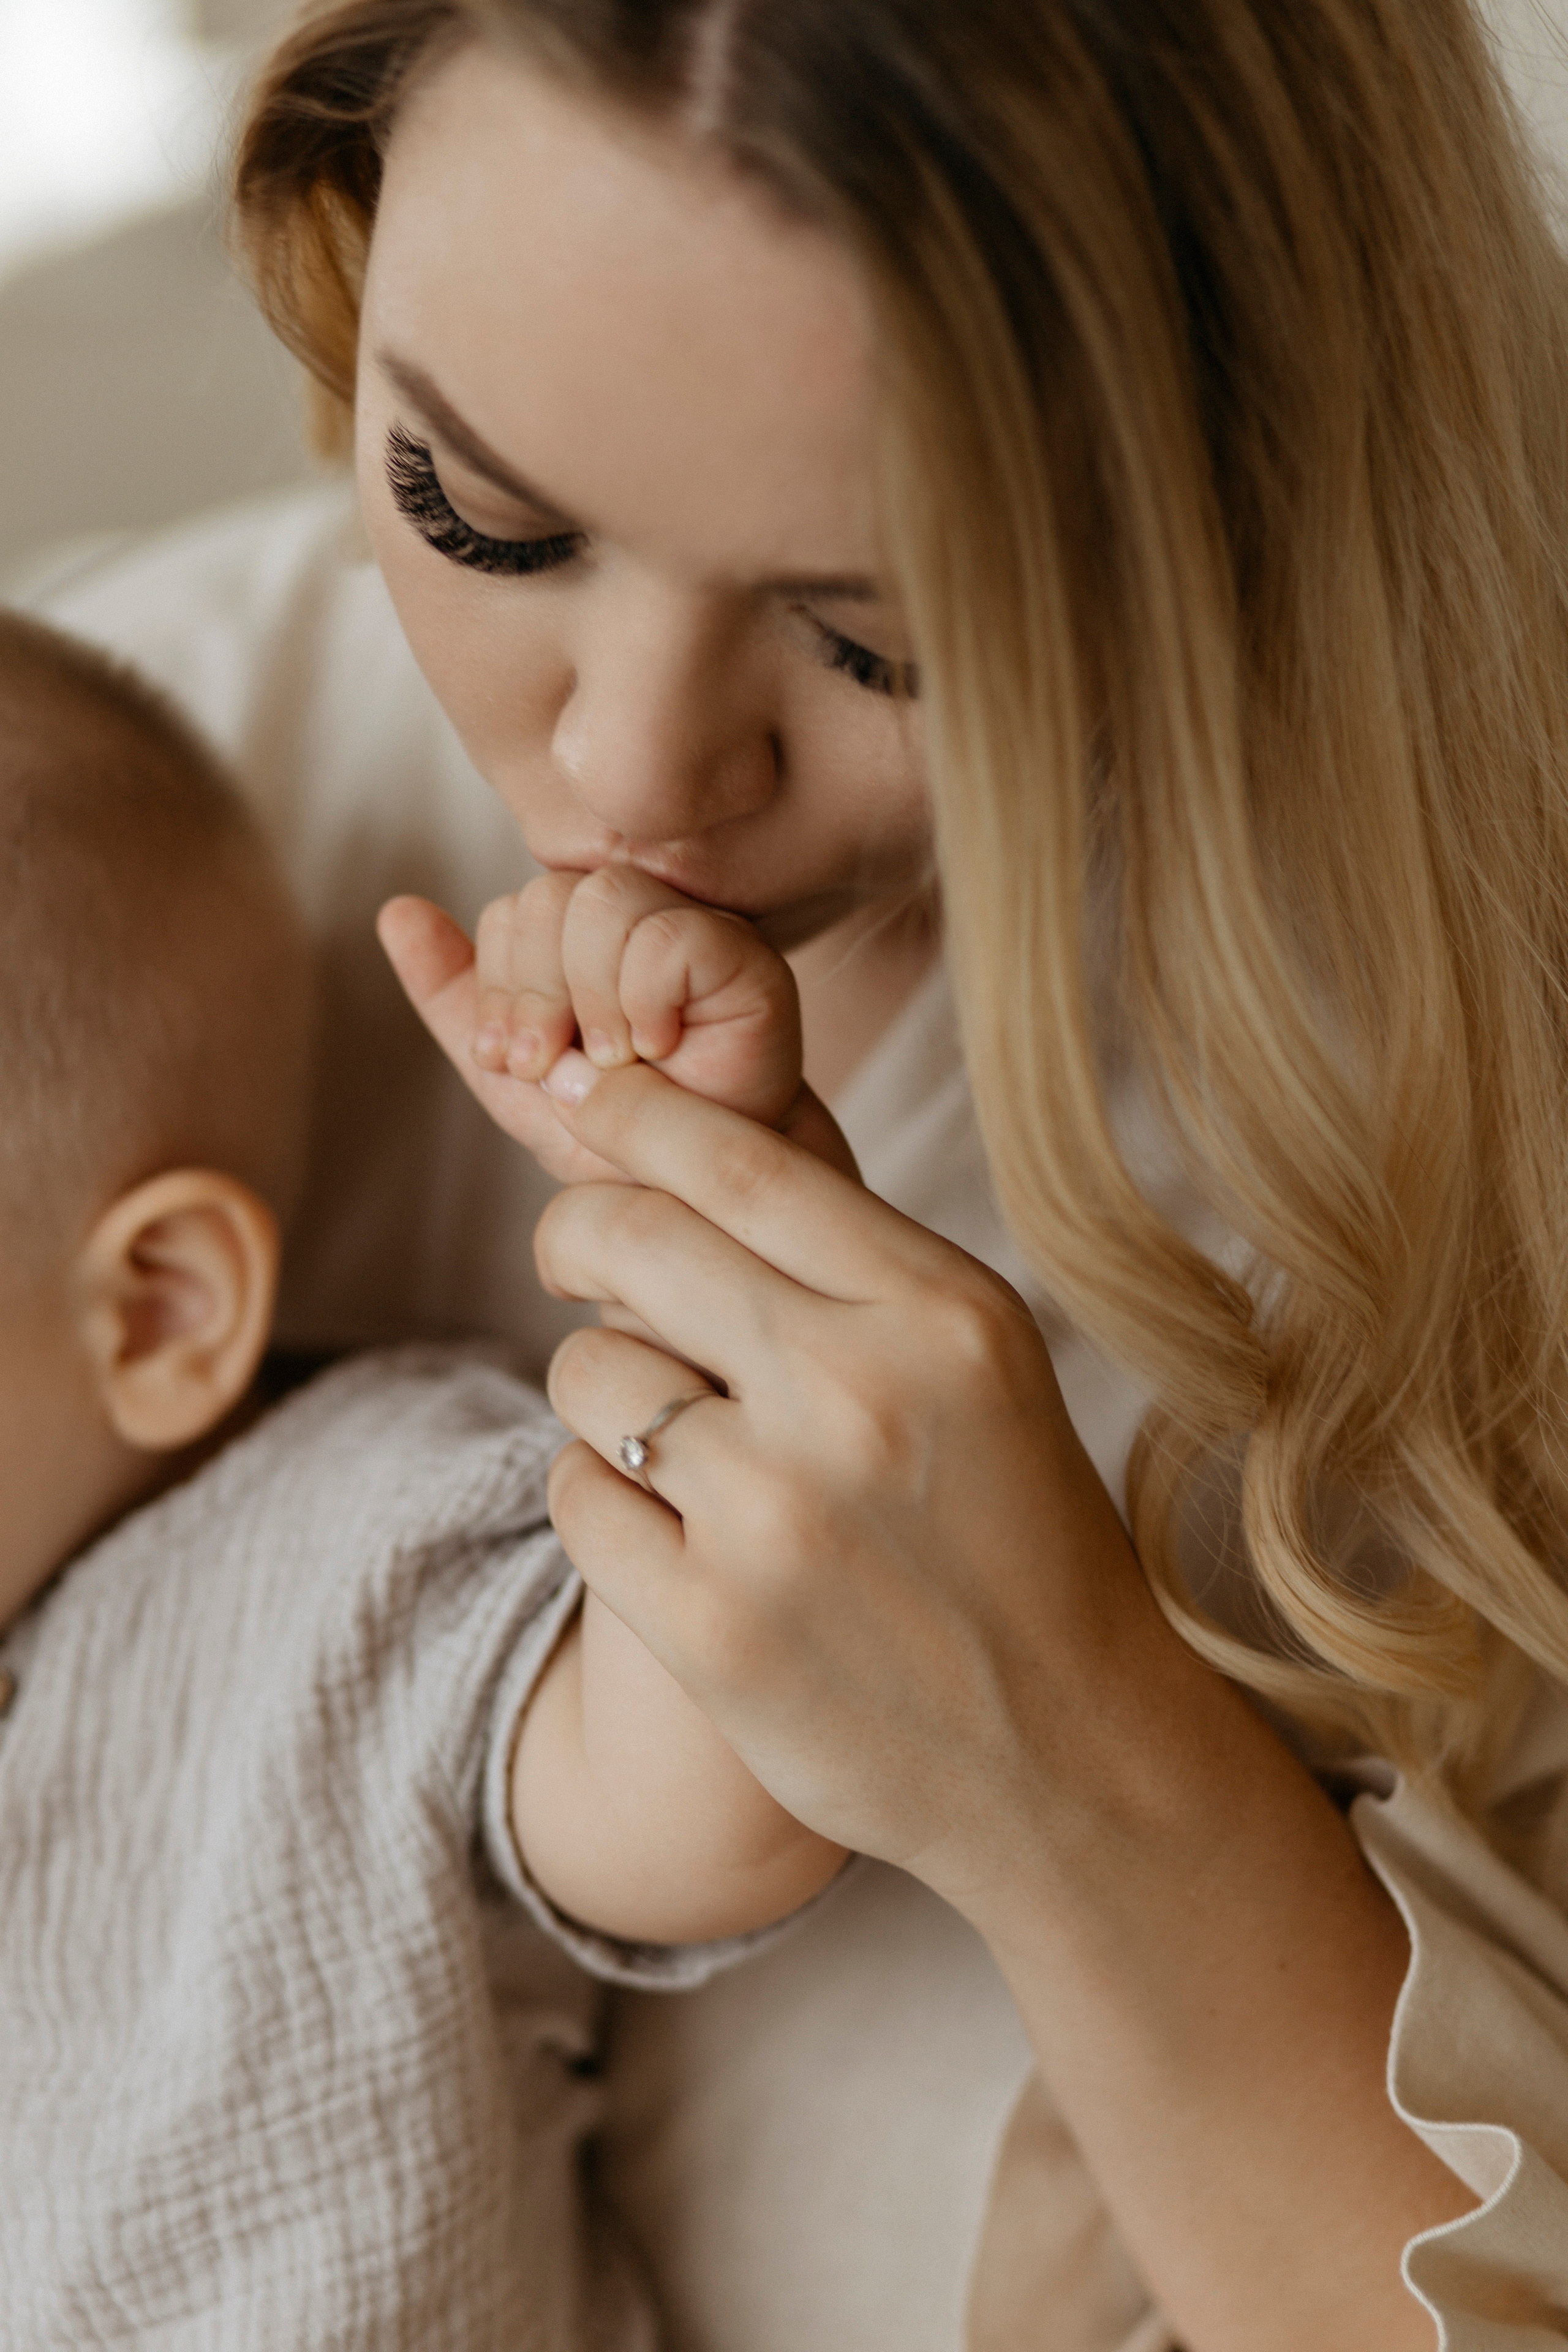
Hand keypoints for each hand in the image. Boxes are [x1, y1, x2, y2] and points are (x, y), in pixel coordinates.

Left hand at [378, 874, 858, 1188]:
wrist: (693, 1201)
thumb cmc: (619, 1141)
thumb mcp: (515, 1078)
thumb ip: (457, 998)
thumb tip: (396, 909)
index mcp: (583, 940)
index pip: (511, 913)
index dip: (499, 990)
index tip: (521, 1066)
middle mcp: (638, 919)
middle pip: (546, 895)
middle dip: (533, 996)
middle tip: (556, 1070)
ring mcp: (695, 928)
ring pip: (599, 899)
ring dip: (587, 999)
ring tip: (614, 1064)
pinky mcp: (743, 955)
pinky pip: (661, 934)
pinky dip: (642, 1000)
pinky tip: (661, 1048)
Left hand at [528, 1064, 1470, 2351]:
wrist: (1070, 1754)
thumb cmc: (1018, 1533)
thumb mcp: (982, 1360)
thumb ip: (854, 1251)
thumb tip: (703, 1126)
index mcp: (942, 1313)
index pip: (738, 1161)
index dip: (637, 1109)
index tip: (596, 1098)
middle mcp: (858, 1397)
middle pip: (628, 1236)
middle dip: (574, 1225)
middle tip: (574, 1249)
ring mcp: (776, 1517)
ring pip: (585, 1371)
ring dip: (600, 1388)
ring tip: (667, 1431)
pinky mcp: (710, 1627)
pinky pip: (573, 1495)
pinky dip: (600, 1497)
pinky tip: (668, 1525)